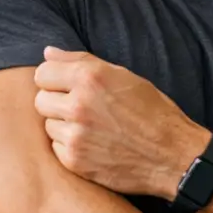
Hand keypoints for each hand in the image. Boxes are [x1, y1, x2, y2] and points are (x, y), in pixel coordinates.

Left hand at [34, 47, 208, 198]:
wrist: (173, 155)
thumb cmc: (152, 112)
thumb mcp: (123, 76)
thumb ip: (80, 61)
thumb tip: (47, 52)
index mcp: (91, 77)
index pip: (42, 72)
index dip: (54, 79)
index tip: (66, 87)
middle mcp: (79, 104)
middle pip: (40, 100)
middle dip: (56, 102)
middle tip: (80, 109)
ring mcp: (76, 135)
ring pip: (47, 124)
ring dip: (63, 125)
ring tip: (90, 127)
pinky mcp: (75, 161)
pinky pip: (56, 147)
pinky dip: (70, 146)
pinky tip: (93, 144)